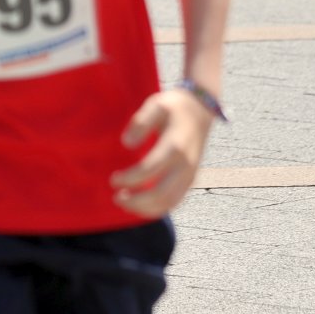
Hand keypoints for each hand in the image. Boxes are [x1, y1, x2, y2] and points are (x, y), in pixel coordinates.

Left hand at [110, 86, 214, 217]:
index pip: (149, 170)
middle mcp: (185, 164)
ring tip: (125, 203)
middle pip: (161, 194)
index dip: (129, 179)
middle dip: (136, 201)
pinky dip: (158, 209)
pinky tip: (140, 206)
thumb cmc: (174, 107)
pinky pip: (176, 201)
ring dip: (145, 208)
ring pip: (169, 202)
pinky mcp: (191, 179)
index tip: (113, 179)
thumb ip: (141, 122)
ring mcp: (190, 174)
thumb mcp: (156, 104)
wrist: (201, 109)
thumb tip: (126, 143)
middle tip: (116, 197)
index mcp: (175, 145)